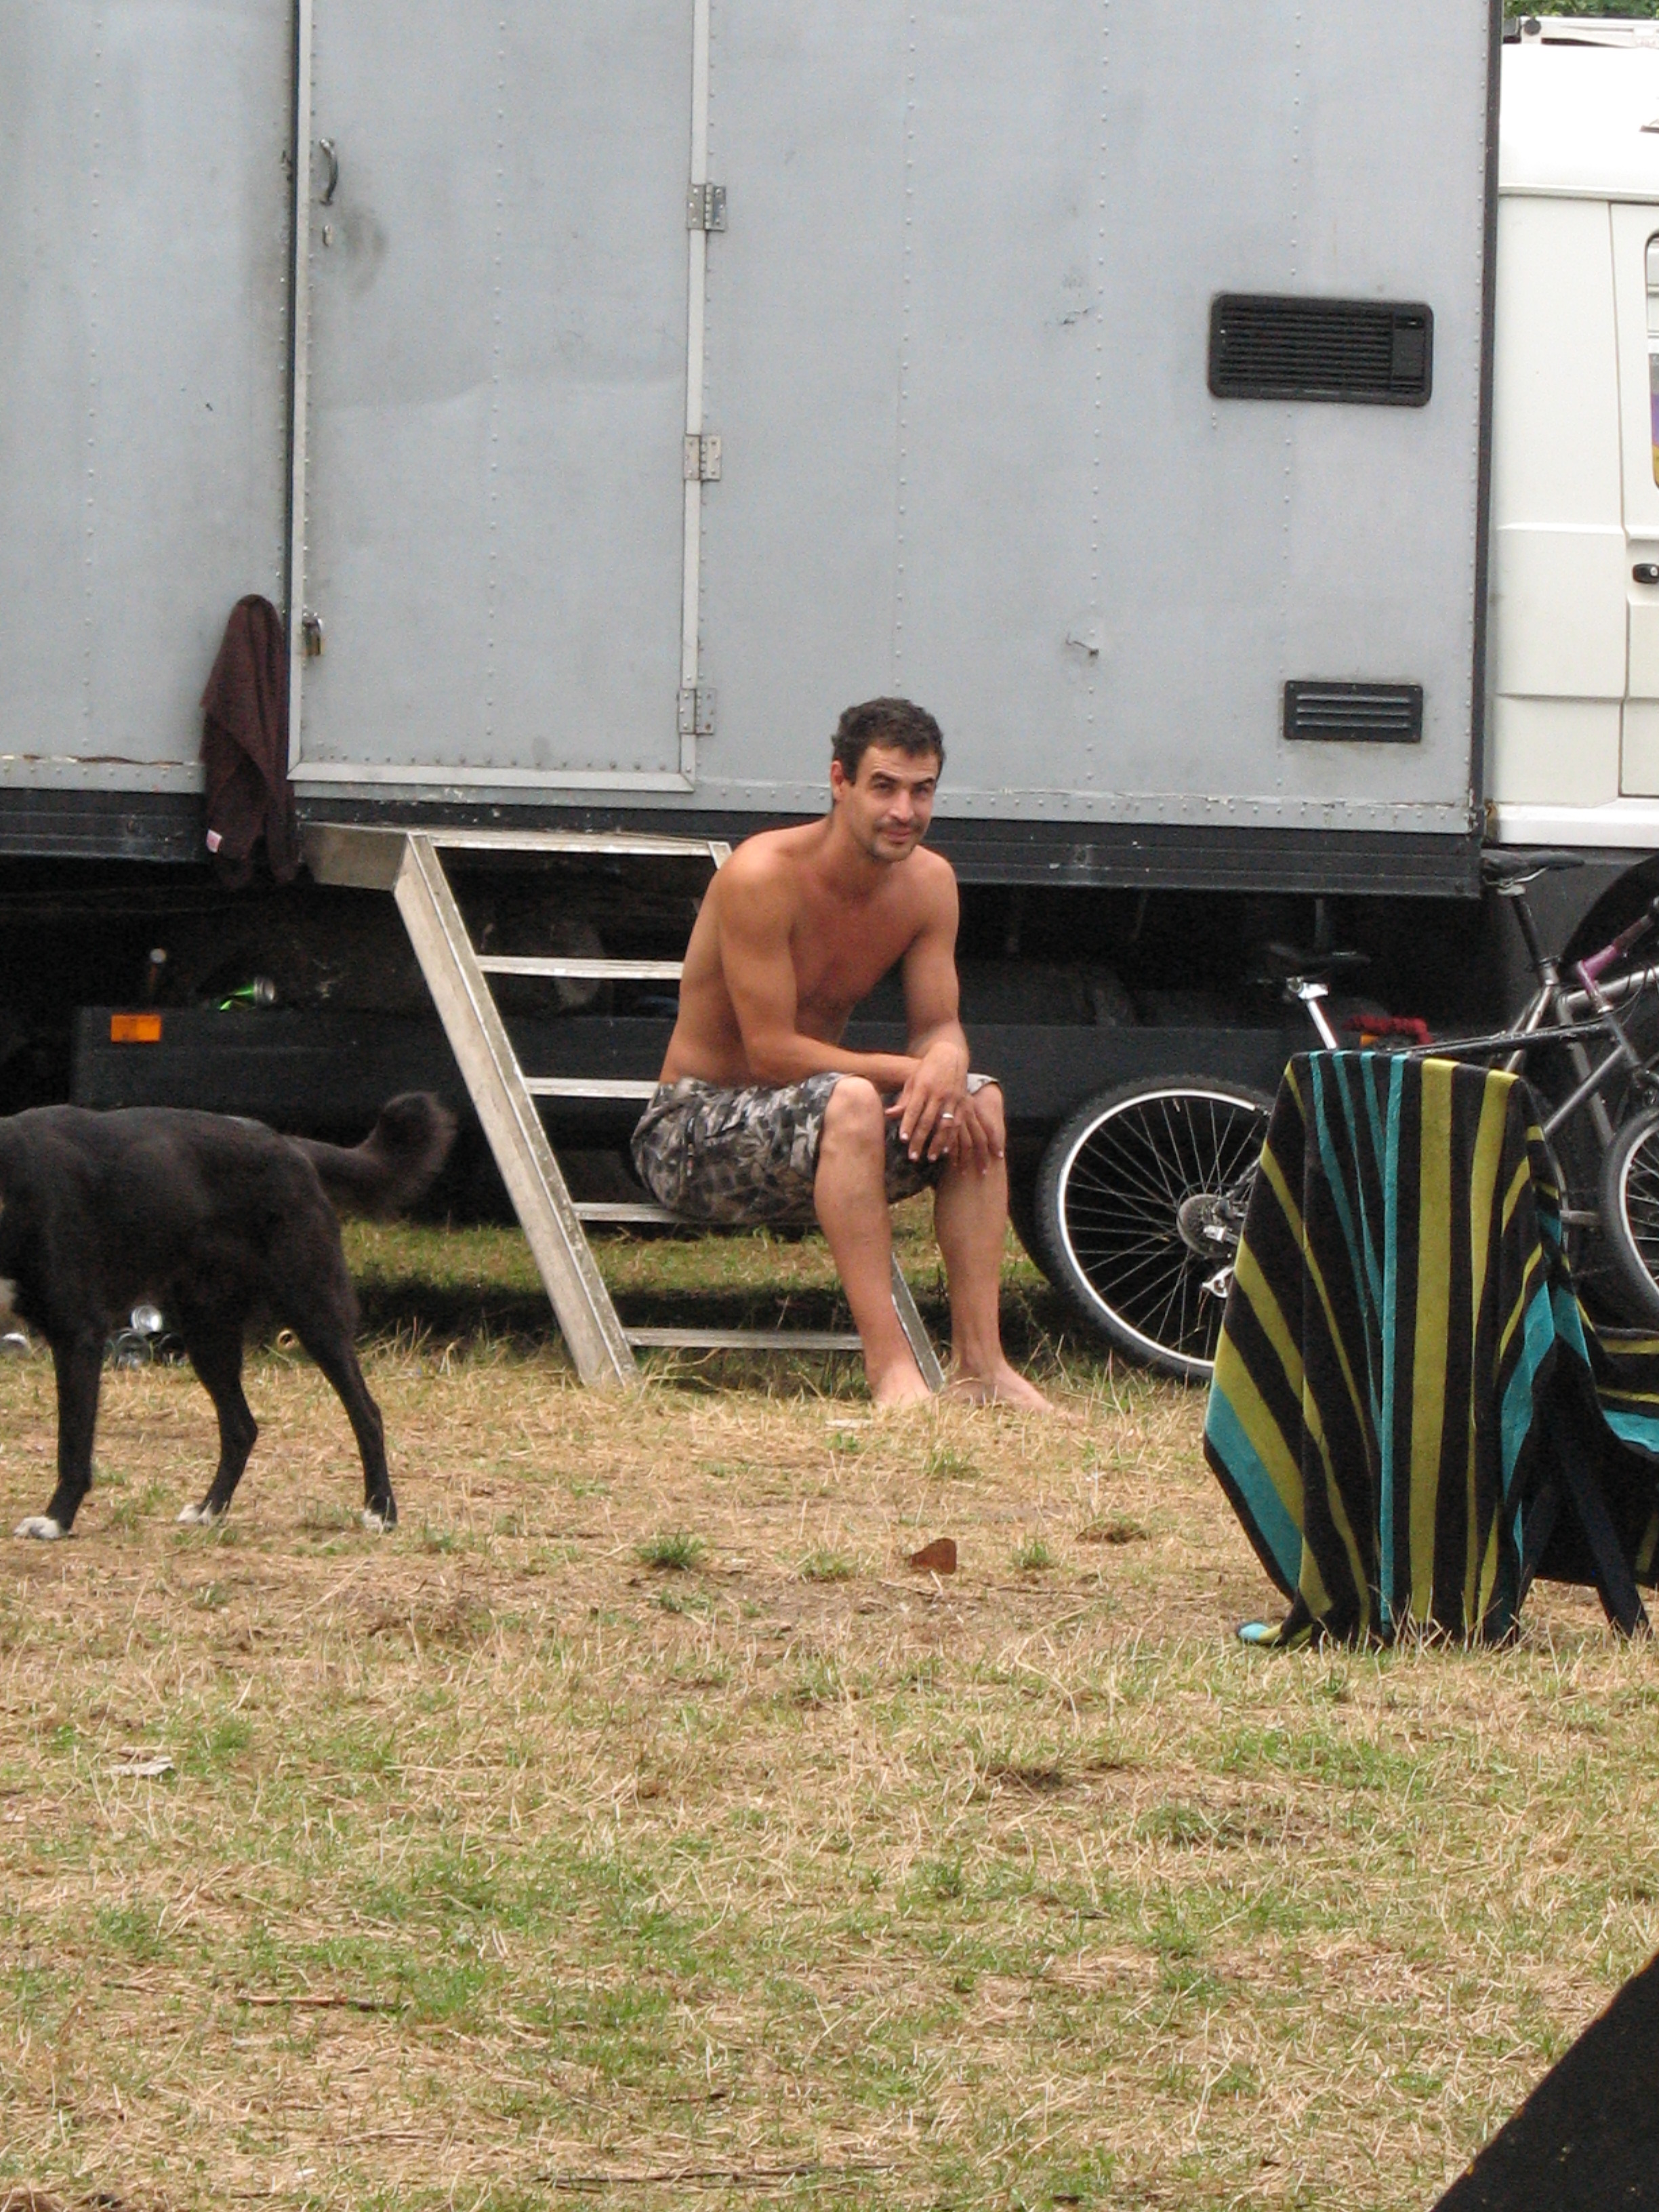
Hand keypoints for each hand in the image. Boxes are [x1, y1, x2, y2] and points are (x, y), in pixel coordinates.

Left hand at [888, 1041, 969, 1162]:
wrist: (950, 1056)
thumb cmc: (926, 1070)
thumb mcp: (912, 1081)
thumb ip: (903, 1100)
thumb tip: (887, 1115)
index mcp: (922, 1087)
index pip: (913, 1109)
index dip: (908, 1125)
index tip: (903, 1140)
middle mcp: (938, 1093)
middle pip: (927, 1120)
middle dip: (920, 1140)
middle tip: (912, 1156)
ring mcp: (952, 1098)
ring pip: (944, 1125)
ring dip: (937, 1143)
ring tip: (930, 1158)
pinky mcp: (963, 1102)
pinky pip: (957, 1123)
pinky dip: (952, 1137)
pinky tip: (947, 1150)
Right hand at [946, 1082, 1002, 1173]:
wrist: (937, 1066)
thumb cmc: (947, 1082)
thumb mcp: (961, 1096)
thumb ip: (970, 1112)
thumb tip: (979, 1122)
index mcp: (974, 1108)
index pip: (989, 1128)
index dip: (996, 1141)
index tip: (1000, 1155)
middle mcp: (967, 1113)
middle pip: (979, 1140)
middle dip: (982, 1157)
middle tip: (984, 1173)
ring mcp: (955, 1117)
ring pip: (964, 1143)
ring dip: (965, 1160)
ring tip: (964, 1174)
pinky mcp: (942, 1120)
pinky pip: (948, 1140)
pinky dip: (950, 1153)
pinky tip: (950, 1163)